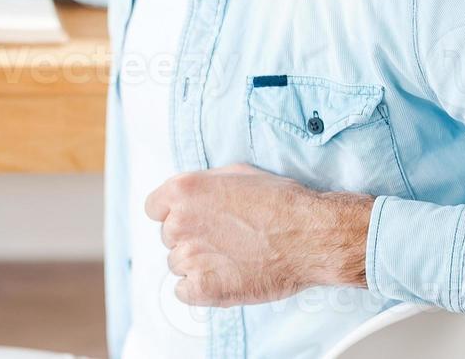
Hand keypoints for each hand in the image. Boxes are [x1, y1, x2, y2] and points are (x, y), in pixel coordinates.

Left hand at [145, 163, 372, 307]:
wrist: (310, 235)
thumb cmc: (281, 202)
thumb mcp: (237, 174)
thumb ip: (205, 185)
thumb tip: (192, 197)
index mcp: (183, 190)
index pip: (154, 207)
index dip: (173, 213)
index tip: (191, 219)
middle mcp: (179, 222)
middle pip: (168, 236)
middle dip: (190, 237)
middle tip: (222, 239)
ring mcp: (189, 256)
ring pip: (176, 264)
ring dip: (197, 264)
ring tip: (230, 258)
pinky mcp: (203, 288)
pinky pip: (182, 292)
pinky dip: (199, 289)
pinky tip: (223, 278)